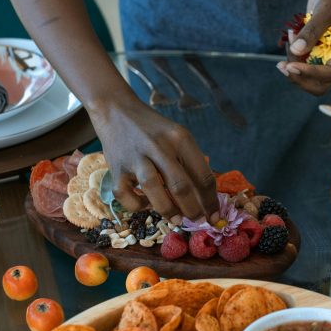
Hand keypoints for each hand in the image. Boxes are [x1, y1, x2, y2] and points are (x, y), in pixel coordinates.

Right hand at [91, 97, 218, 220]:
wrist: (116, 110)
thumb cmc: (152, 128)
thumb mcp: (177, 135)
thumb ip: (189, 161)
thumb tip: (205, 196)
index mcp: (179, 138)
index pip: (202, 175)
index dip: (211, 200)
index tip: (214, 216)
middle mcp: (159, 147)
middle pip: (181, 186)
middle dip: (193, 210)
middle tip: (198, 220)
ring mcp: (136, 158)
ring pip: (155, 191)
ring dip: (169, 211)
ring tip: (177, 220)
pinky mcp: (116, 169)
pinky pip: (127, 196)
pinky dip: (138, 206)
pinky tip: (146, 205)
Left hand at [277, 0, 330, 95]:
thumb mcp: (326, 7)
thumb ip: (312, 30)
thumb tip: (296, 51)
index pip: (329, 74)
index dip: (309, 73)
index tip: (290, 65)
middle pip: (319, 84)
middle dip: (299, 77)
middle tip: (282, 64)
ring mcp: (329, 54)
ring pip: (309, 75)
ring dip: (294, 63)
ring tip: (291, 35)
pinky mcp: (318, 48)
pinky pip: (303, 60)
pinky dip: (294, 53)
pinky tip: (292, 32)